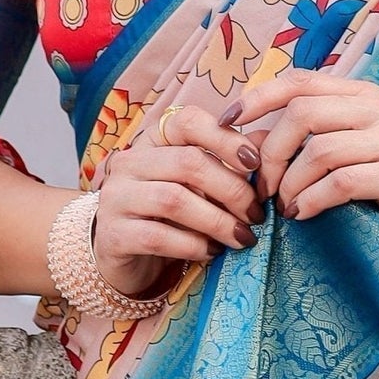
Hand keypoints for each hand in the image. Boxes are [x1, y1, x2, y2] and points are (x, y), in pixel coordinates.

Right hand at [90, 103, 264, 296]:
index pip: (188, 121)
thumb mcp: (200, 184)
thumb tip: (266, 143)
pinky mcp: (113, 235)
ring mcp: (116, 197)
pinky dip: (194, 245)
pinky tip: (213, 252)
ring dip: (217, 221)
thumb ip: (230, 162)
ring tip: (242, 236)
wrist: (125, 256)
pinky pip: (159, 237)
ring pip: (174, 200)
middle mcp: (130, 162)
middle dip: (232, 189)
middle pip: (188, 162)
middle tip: (256, 214)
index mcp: (153, 140)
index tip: (255, 163)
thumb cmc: (170, 214)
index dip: (226, 138)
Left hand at [230, 70, 378, 238]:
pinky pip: (341, 182)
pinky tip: (305, 213)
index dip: (259, 97)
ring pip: (320, 150)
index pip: (302, 80)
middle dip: (271, 153)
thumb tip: (244, 138)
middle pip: (304, 113)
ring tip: (286, 207)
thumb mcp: (341, 154)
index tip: (228, 121)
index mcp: (363, 94)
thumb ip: (299, 141)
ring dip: (290, 184)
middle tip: (263, 187)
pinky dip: (312, 200)